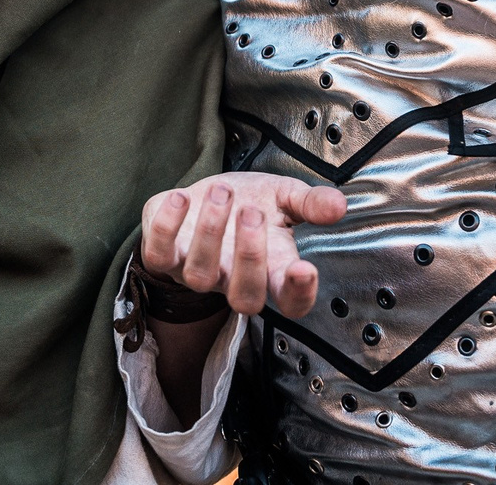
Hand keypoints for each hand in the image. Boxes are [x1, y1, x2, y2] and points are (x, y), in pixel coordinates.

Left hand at [141, 172, 345, 317]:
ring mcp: (197, 272)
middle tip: (253, 213)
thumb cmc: (249, 202)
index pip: (291, 302)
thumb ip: (309, 203)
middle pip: (244, 298)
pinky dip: (166, 227)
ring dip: (210, 232)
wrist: (207, 195)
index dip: (299, 295)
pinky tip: (181, 198)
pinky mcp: (164, 256)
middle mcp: (233, 279)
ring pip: (199, 276)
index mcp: (271, 271)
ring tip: (223, 193)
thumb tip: (338, 205)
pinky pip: (157, 255)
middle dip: (249, 256)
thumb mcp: (284, 197)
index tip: (305, 270)